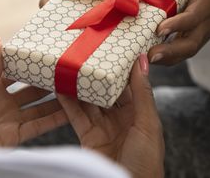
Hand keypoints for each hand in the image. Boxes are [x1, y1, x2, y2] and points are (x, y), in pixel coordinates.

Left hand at [0, 38, 67, 146]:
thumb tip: (0, 42)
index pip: (14, 73)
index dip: (29, 65)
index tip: (46, 55)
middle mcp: (3, 102)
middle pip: (31, 90)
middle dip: (47, 82)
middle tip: (66, 72)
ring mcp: (9, 119)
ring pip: (39, 107)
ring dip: (56, 101)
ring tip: (74, 91)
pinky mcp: (14, 136)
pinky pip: (37, 126)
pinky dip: (53, 120)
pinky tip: (69, 112)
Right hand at [58, 54, 163, 177]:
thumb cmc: (147, 162)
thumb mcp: (148, 123)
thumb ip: (142, 93)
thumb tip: (142, 61)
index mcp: (140, 113)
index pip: (129, 84)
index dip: (120, 67)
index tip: (112, 48)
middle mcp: (121, 118)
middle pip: (106, 91)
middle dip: (97, 75)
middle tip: (86, 53)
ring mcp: (103, 127)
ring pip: (89, 101)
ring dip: (80, 86)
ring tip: (70, 66)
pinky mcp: (88, 137)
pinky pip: (76, 116)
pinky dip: (68, 103)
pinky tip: (61, 88)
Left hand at [149, 0, 209, 63]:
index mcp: (205, 7)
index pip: (192, 18)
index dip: (177, 24)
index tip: (160, 29)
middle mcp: (202, 27)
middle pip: (190, 45)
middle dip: (171, 52)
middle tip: (150, 55)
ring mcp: (195, 39)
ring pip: (183, 55)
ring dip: (164, 60)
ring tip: (143, 60)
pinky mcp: (187, 46)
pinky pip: (176, 57)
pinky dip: (162, 61)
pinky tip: (143, 60)